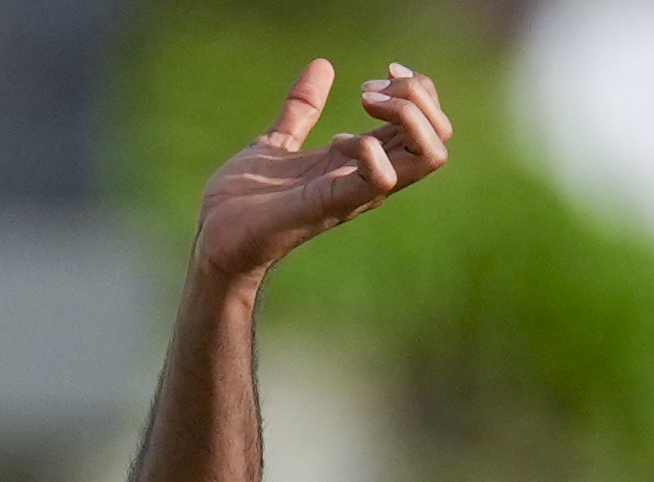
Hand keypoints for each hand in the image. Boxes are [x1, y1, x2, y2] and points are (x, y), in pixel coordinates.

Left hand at [192, 55, 450, 285]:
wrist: (214, 241)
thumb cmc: (244, 203)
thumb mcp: (278, 142)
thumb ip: (302, 109)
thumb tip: (322, 67)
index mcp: (361, 164)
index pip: (427, 127)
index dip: (417, 91)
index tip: (380, 76)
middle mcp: (368, 181)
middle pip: (439, 138)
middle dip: (417, 98)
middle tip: (370, 90)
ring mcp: (354, 195)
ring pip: (428, 156)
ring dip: (405, 115)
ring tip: (362, 103)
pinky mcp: (331, 205)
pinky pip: (379, 177)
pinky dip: (367, 146)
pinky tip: (336, 141)